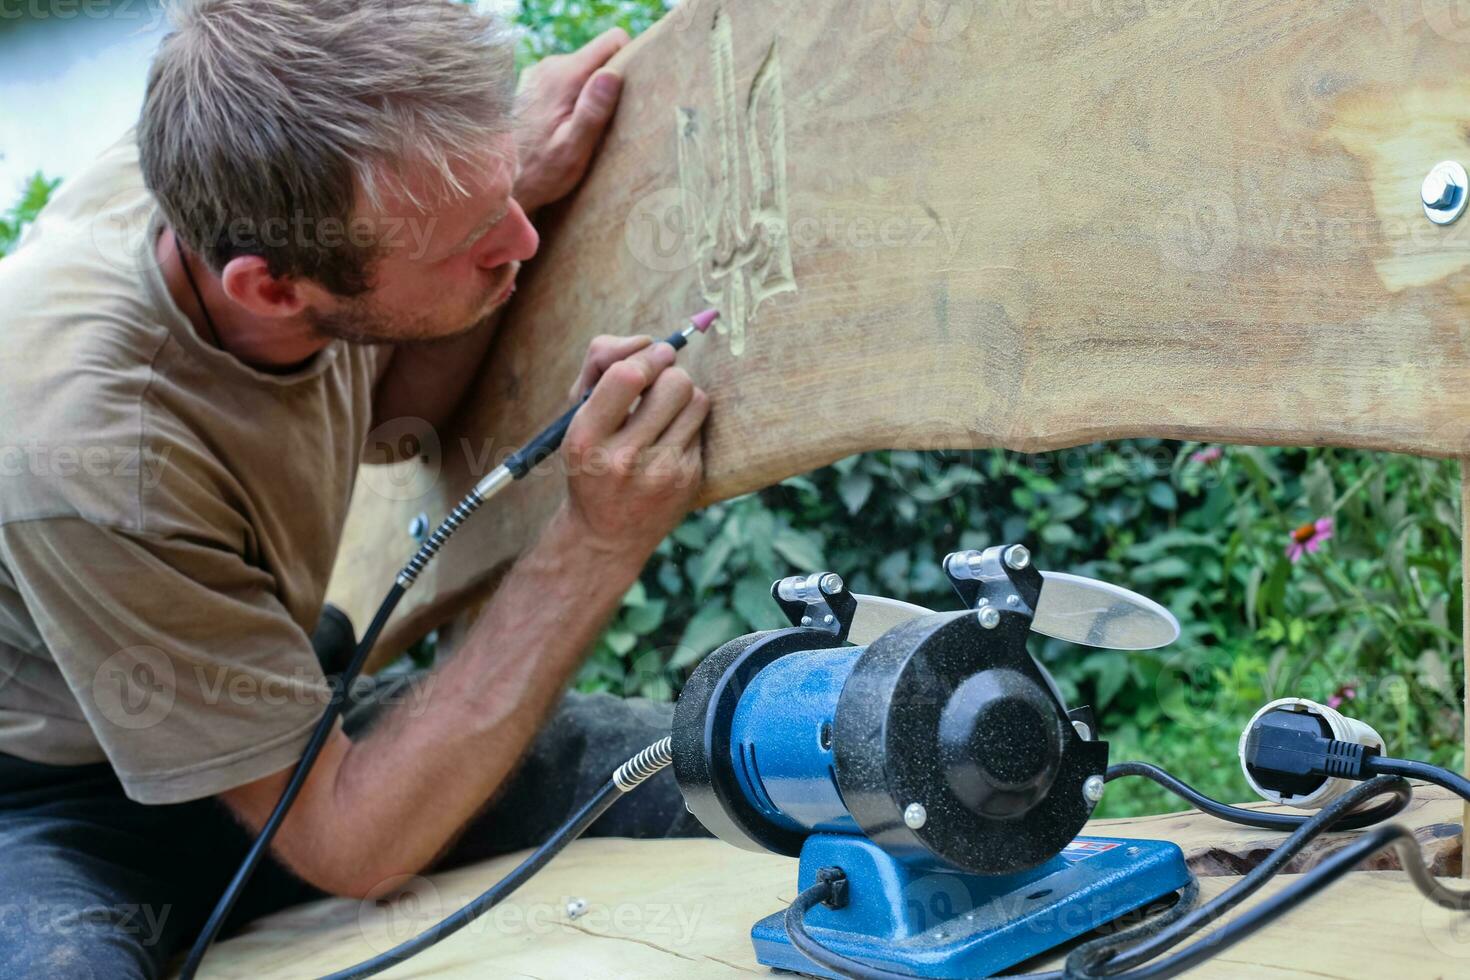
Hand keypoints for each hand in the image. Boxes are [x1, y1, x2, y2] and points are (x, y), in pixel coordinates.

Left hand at [512, 28, 628, 214]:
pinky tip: (567, 124)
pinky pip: (568, 78)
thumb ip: (592, 111)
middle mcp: (550, 65)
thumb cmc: (542, 172)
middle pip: (599, 55)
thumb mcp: (573, 149)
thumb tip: (611, 74)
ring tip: (585, 127)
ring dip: (593, 92)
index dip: (629, 60)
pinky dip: (576, 96)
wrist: (502, 180)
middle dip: (611, 82)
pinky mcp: (535, 82)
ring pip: (584, 68)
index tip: (630, 91)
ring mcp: (540, 72)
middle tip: (607, 120)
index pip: (612, 40)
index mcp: (564, 76)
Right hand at [560, 336, 708, 555]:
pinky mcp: (688, 481)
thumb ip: (600, 367)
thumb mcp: (575, 417)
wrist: (605, 534)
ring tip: (664, 411)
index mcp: (586, 438)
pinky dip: (687, 425)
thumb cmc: (589, 461)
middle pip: (674, 383)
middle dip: (668, 374)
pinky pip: (701, 427)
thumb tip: (648, 341)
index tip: (654, 352)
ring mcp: (661, 473)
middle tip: (657, 385)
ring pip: (696, 400)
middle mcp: (623, 458)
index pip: (627, 375)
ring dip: (683, 396)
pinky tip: (668, 441)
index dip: (647, 355)